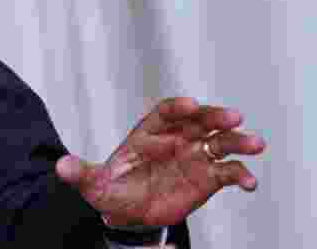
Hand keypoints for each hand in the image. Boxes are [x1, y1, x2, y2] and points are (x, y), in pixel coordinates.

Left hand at [55, 97, 265, 227]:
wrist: (129, 213)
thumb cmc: (112, 190)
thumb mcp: (93, 184)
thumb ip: (81, 173)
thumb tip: (60, 166)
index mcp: (148, 133)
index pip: (165, 113)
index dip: (178, 107)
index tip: (191, 104)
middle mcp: (175, 139)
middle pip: (198, 120)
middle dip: (215, 115)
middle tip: (234, 116)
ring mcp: (194, 156)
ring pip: (219, 141)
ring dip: (238, 141)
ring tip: (255, 144)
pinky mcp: (208, 177)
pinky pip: (227, 172)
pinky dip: (240, 174)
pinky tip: (249, 182)